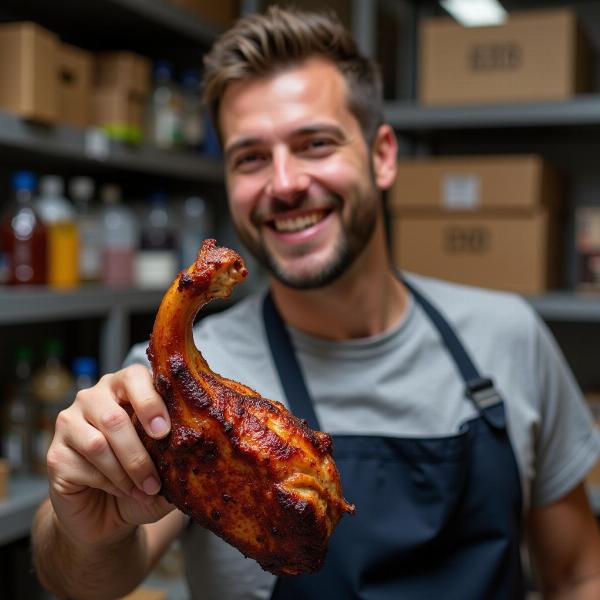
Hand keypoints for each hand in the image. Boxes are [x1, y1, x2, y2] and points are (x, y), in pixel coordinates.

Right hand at [47, 364, 173, 546]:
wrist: (107, 515)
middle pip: (115, 418)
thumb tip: (199, 446)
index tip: (165, 432)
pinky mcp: (55, 454)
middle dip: (139, 453)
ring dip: (126, 472)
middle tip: (156, 480)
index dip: (150, 402)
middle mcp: (93, 398)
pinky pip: (82, 466)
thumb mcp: (166, 464)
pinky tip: (121, 491)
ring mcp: (69, 423)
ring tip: (144, 489)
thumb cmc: (141, 479)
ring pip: (98, 444)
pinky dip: (108, 484)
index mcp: (125, 387)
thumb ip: (178, 449)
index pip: (134, 377)